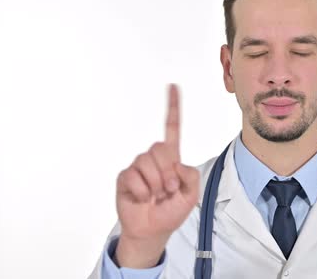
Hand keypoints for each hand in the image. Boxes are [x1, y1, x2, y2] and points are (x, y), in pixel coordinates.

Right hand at [114, 84, 199, 267]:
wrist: (152, 230)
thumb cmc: (171, 211)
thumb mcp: (191, 195)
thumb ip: (190, 176)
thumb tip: (175, 165)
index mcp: (171, 158)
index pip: (172, 129)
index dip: (173, 107)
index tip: (173, 86)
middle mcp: (154, 158)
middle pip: (160, 148)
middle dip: (167, 172)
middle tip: (169, 190)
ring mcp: (138, 167)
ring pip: (146, 163)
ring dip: (155, 184)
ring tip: (155, 196)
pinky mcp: (125, 177)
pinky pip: (133, 177)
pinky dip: (142, 192)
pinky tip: (142, 199)